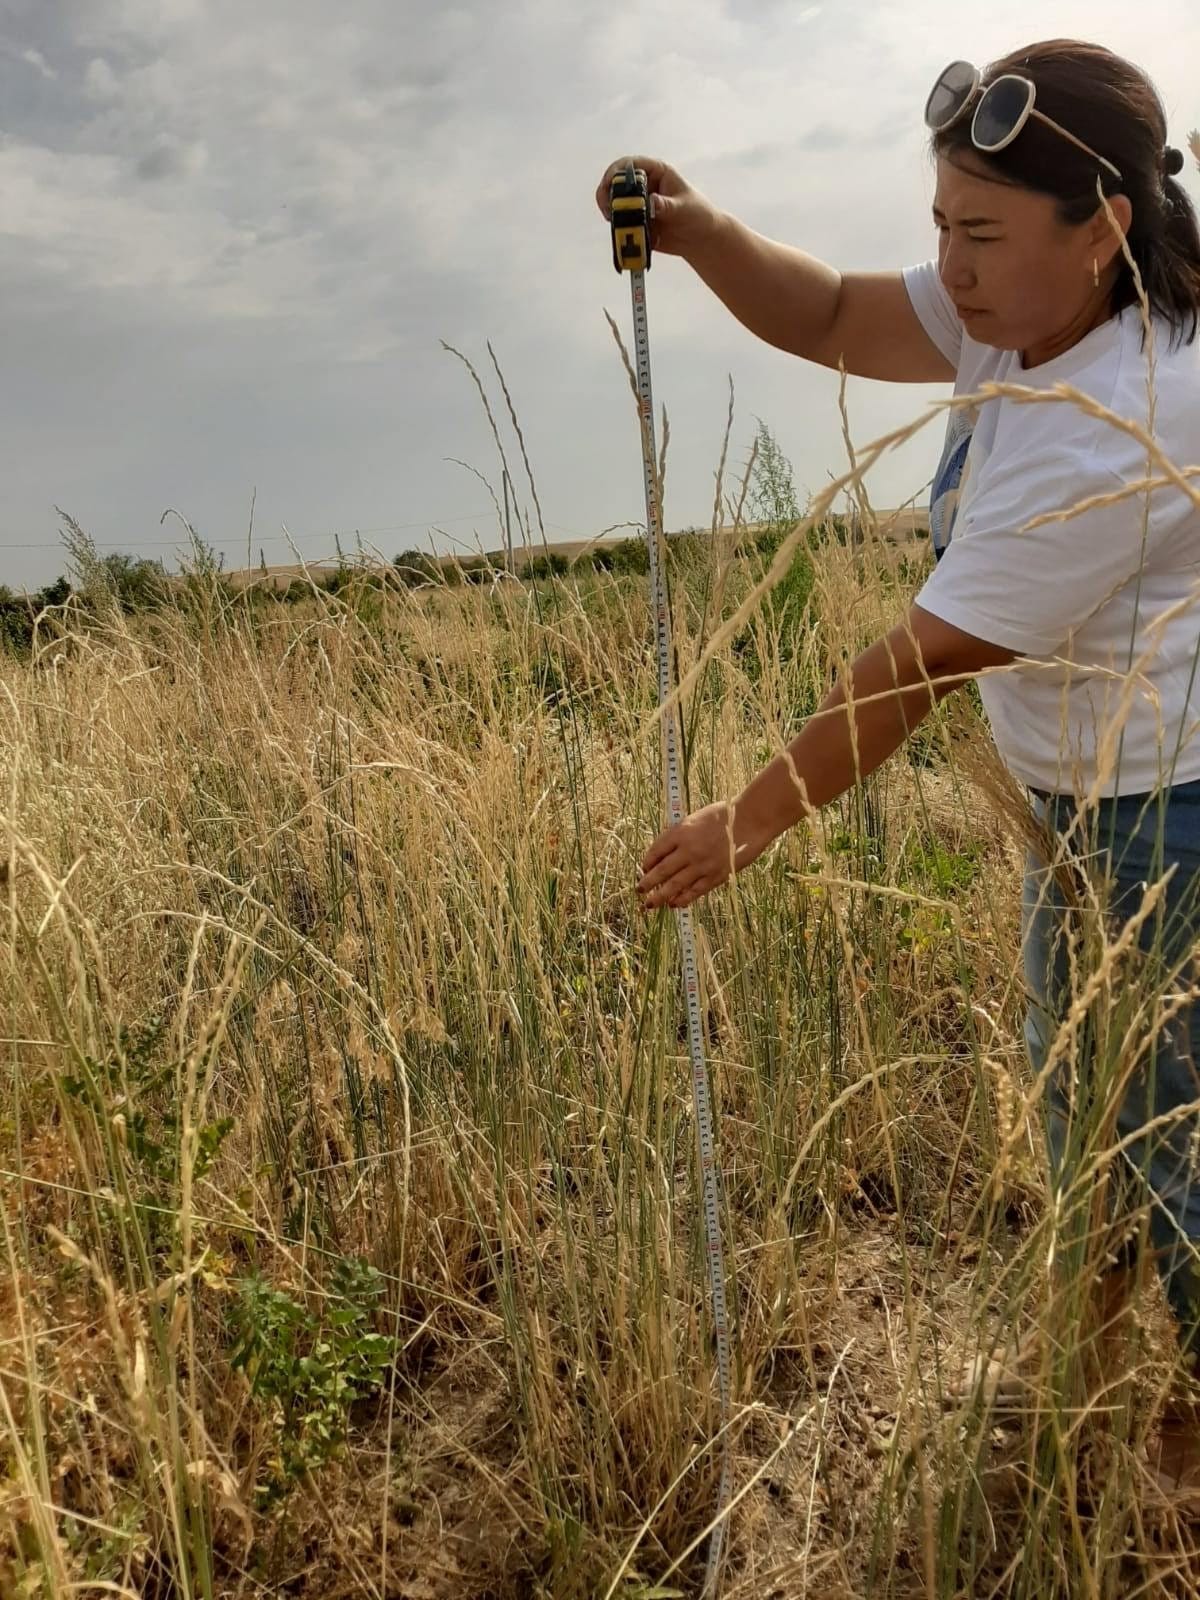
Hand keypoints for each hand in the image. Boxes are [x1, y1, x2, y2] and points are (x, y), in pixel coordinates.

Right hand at [595, 155, 720, 259]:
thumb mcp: (684, 208)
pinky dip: (617, 227)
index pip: (631, 164)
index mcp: (656, 172)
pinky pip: (621, 223)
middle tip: (607, 207)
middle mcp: (644, 185)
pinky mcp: (636, 222)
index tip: (610, 183)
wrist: (700, 240)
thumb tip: (651, 202)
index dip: (616, 171)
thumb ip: (666, 205)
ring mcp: (638, 204)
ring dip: (609, 211)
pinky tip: (620, 234)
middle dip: (607, 192)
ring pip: (615, 203)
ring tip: (611, 220)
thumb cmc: (698, 215)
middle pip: (617, 182)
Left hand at [637, 802, 738, 910]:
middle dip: (647, 883)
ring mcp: (702, 865)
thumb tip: (663, 852)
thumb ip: (679, 834)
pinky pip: (694, 891)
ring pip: (674, 885)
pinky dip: (682, 899)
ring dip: (659, 897)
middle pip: (661, 870)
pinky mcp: (715, 876)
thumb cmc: (724, 816)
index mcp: (681, 832)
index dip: (646, 862)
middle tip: (639, 890)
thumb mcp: (695, 818)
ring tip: (649, 904)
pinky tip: (674, 904)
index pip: (656, 851)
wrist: (750, 820)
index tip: (643, 869)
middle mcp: (688, 850)